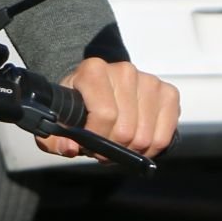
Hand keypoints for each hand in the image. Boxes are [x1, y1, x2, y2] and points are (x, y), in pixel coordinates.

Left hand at [44, 58, 177, 160]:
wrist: (99, 90)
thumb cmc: (78, 106)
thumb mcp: (57, 121)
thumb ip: (53, 139)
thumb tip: (71, 148)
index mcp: (93, 70)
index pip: (105, 114)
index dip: (97, 138)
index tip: (88, 146)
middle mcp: (124, 70)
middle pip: (126, 129)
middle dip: (112, 148)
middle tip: (103, 148)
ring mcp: (149, 80)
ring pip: (145, 136)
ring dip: (130, 150)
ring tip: (118, 144)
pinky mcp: (168, 93)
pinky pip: (164, 135)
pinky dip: (151, 149)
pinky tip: (137, 144)